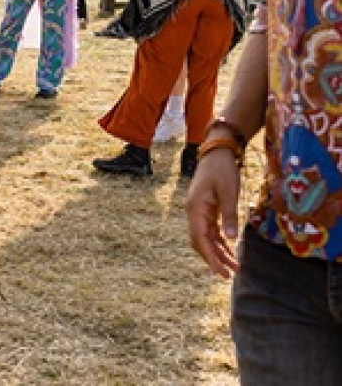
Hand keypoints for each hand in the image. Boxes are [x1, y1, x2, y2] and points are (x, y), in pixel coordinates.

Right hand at [185, 148, 241, 278]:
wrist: (218, 152)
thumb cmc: (222, 170)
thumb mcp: (229, 192)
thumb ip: (229, 215)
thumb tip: (230, 239)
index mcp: (195, 208)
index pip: (200, 238)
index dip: (210, 257)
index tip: (221, 272)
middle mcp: (193, 211)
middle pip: (200, 241)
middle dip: (213, 259)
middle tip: (228, 275)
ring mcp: (199, 210)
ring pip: (206, 237)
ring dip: (218, 252)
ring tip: (234, 267)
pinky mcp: (206, 209)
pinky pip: (211, 230)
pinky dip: (219, 242)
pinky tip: (230, 251)